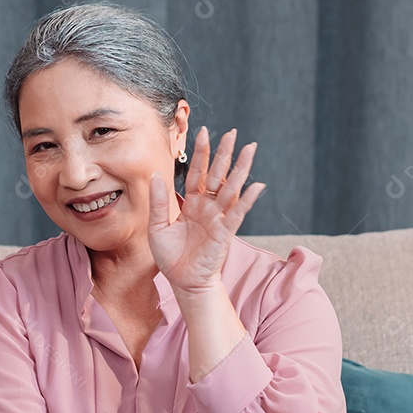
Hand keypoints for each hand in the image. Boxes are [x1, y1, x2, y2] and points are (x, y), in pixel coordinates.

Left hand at [147, 127, 264, 296]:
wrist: (183, 281)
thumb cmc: (171, 256)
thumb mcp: (157, 227)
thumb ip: (158, 202)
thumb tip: (156, 175)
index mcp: (191, 203)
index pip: (197, 173)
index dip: (201, 153)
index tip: (204, 132)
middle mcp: (207, 207)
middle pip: (217, 175)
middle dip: (225, 154)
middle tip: (233, 132)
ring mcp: (218, 218)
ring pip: (231, 188)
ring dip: (241, 169)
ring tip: (250, 149)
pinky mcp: (224, 232)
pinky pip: (237, 213)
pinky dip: (247, 200)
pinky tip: (256, 185)